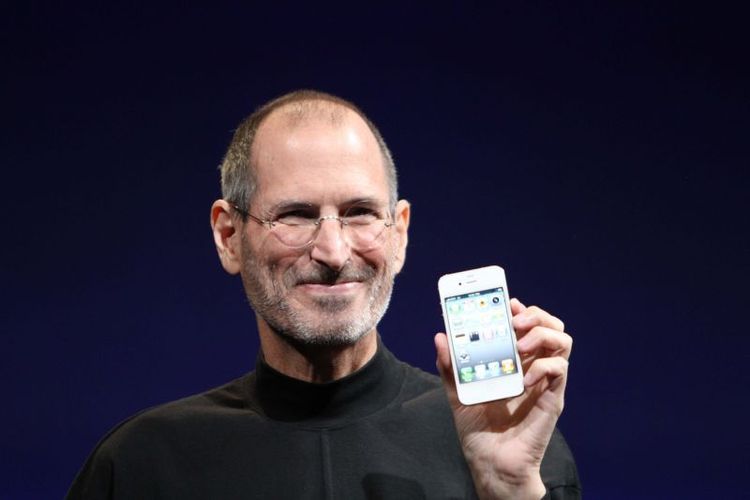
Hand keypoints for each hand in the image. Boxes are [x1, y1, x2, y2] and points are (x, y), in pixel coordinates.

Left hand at [434, 298, 571, 499]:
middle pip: (551, 326)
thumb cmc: (479, 430)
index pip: (527, 324)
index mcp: (514, 361)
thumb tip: (440, 336)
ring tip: (519, 344)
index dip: (522, 309)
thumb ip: (450, 366)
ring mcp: (545, 381)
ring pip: (563, 341)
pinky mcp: (553, 399)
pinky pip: (560, 370)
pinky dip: (544, 365)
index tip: (507, 303)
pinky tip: (524, 378)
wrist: (490, 464)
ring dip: (542, 334)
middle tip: (515, 321)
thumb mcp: (457, 392)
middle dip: (536, 314)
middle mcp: (533, 366)